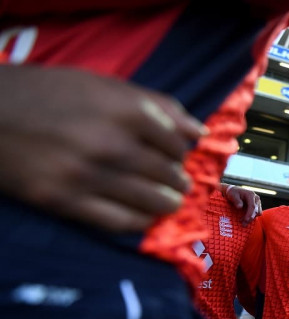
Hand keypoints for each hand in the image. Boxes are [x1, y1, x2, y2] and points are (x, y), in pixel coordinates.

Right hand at [0, 65, 205, 231]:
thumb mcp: (102, 85)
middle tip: (179, 184)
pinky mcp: (65, 200)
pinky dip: (139, 222)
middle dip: (178, 180)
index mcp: (124, 110)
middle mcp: (111, 143)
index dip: (181, 153)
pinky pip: (117, 220)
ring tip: (170, 203)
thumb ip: (156, 105)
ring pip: (149, 200)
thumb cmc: (47, 93)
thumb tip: (200, 131)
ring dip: (167, 204)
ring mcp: (88, 175)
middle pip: (166, 173)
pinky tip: (145, 218)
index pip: (175, 142)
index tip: (178, 157)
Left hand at [222, 184, 261, 225]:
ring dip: (251, 218)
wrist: (234, 191)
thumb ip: (236, 201)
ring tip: (243, 222)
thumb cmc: (232, 192)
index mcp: (251, 195)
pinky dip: (252, 217)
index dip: (249, 214)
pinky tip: (245, 219)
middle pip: (256, 210)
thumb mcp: (232, 195)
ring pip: (258, 213)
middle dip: (250, 218)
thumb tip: (240, 207)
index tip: (245, 220)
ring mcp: (257, 202)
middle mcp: (256, 198)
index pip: (252, 206)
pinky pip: (257, 213)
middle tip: (243, 224)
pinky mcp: (257, 206)